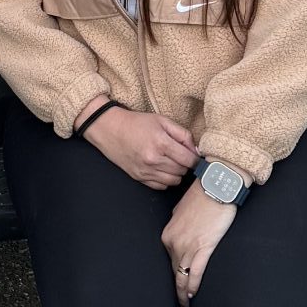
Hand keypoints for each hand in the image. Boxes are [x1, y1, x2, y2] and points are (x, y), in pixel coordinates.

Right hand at [83, 106, 197, 189]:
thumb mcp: (162, 120)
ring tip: (170, 161)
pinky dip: (165, 179)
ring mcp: (145, 171)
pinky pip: (161, 186)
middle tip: (179, 155)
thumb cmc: (136, 123)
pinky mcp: (139, 178)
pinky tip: (161, 168)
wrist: (110, 129)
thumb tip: (195, 150)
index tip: (193, 156)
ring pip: (174, 181)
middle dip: (184, 164)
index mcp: (161, 143)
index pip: (188, 160)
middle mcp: (153, 159)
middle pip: (182, 171)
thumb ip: (182, 134)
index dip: (195, 159)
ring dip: (176, 173)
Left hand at [162, 184, 238, 299]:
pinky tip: (193, 295)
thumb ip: (179, 223)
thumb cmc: (203, 195)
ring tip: (186, 302)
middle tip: (180, 300)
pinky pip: (195, 273)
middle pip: (174, 270)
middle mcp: (174, 241)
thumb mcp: (182, 209)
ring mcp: (187, 246)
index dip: (174, 272)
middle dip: (177, 286)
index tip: (177, 281)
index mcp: (169, 233)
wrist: (216, 186)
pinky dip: (193, 286)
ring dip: (184, 291)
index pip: (169, 259)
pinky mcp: (203, 248)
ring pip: (182, 275)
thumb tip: (182, 230)